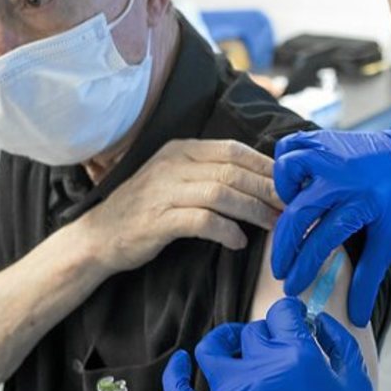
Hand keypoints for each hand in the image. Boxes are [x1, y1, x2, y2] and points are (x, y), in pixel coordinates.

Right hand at [77, 139, 282, 273]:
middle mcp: (173, 165)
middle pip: (232, 170)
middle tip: (291, 206)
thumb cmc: (145, 209)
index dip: (265, 165)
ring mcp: (164, 191)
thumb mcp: (175, 179)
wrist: (99, 235)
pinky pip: (202, 220)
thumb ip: (209, 173)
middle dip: (267, 188)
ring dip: (254, 210)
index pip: (233, 149)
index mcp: (180, 149)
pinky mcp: (158, 220)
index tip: (290, 183)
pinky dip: (226, 230)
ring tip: (273, 225)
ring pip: (222, 193)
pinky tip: (239, 241)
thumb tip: (259, 180)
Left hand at [163, 297, 387, 390]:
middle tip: (281, 351)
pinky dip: (175, 377)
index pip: (282, 312)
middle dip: (269, 335)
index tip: (297, 322)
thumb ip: (338, 342)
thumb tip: (318, 322)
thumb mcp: (357, 382)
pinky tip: (181, 362)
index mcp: (298, 356)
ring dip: (222, 340)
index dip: (292, 314)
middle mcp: (261, 370)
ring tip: (233, 342)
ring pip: (212, 350)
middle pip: (253, 331)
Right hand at [273, 107, 390, 325]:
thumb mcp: (390, 238)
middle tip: (280, 268)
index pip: (321, 242)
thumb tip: (358, 314)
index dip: (302, 268)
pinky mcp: (324, 139)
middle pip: (297, 215)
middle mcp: (340, 177)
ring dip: (282, 194)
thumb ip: (368, 277)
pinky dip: (286, 164)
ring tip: (292, 213)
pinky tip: (294, 182)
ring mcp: (330, 154)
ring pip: (287, 170)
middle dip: (284, 248)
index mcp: (360, 202)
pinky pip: (291, 146)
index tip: (291, 285)